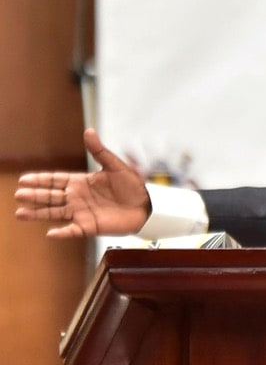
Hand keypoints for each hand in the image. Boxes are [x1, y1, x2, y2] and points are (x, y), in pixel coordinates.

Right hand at [14, 129, 150, 238]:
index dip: (41, 179)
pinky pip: (73, 231)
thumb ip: (100, 151)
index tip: (24, 179)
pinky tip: (50, 233)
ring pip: (55, 212)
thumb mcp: (115, 166)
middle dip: (35, 195)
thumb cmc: (132, 186)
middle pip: (51, 196)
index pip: (56, 180)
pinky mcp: (90, 226)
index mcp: (82, 182)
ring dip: (38, 213)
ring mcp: (82, 212)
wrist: (147, 205)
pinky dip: (62, 232)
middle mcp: (77, 197)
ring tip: (20, 213)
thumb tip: (89, 131)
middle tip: (18, 195)